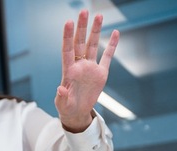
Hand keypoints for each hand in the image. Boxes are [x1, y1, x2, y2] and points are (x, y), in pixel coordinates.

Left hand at [55, 9, 119, 132]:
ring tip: (99, 15)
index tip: (68, 22)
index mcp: (68, 71)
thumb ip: (61, 96)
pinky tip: (115, 33)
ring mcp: (90, 67)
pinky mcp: (101, 73)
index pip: (67, 49)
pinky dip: (112, 45)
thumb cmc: (66, 107)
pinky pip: (107, 56)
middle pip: (80, 42)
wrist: (77, 112)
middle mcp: (79, 65)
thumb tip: (60, 88)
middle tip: (84, 11)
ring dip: (95, 31)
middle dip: (82, 27)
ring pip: (93, 45)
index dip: (67, 36)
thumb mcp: (62, 104)